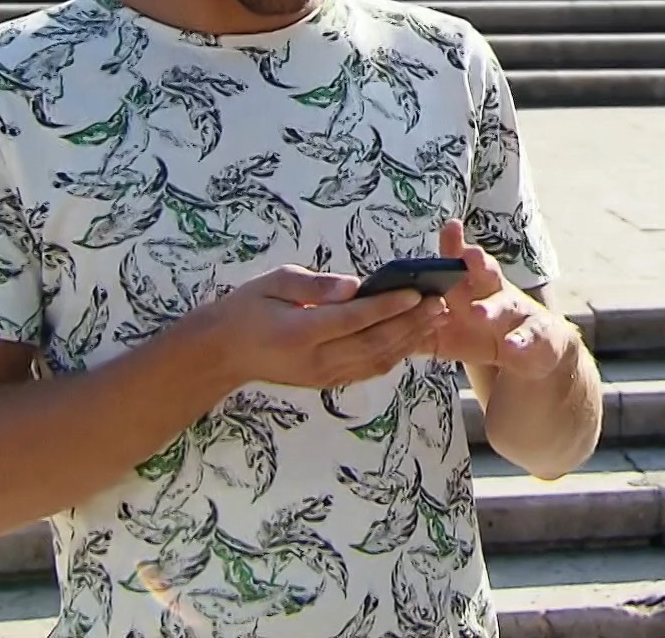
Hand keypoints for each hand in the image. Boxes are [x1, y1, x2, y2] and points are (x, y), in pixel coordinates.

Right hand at [210, 264, 447, 388]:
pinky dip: (395, 355)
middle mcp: (316, 360)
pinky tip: (413, 339)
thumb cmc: (247, 308)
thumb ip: (314, 285)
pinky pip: (368, 370)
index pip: (353, 319)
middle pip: (373, 343)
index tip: (416, 292)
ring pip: (376, 360)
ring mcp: (323, 376)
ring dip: (410, 341)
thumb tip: (354, 285)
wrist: (224, 353)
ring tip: (436, 319)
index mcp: (299, 332)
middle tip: (440, 303)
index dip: (387, 307)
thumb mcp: (274, 282)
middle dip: (410, 323)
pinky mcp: (328, 383)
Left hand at [427, 219, 572, 379]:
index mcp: (470, 286)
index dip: (455, 245)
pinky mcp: (533, 336)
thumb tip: (375, 321)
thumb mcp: (448, 327)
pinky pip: (526, 338)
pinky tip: (511, 347)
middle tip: (468, 256)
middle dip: (478, 262)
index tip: (451, 227)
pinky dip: (518, 342)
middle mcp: (493, 292)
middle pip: (486, 272)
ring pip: (505, 304)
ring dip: (491, 308)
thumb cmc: (483, 330)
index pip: (460, 262)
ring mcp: (515, 313)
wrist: (532, 352)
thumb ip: (417, 322)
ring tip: (478, 312)